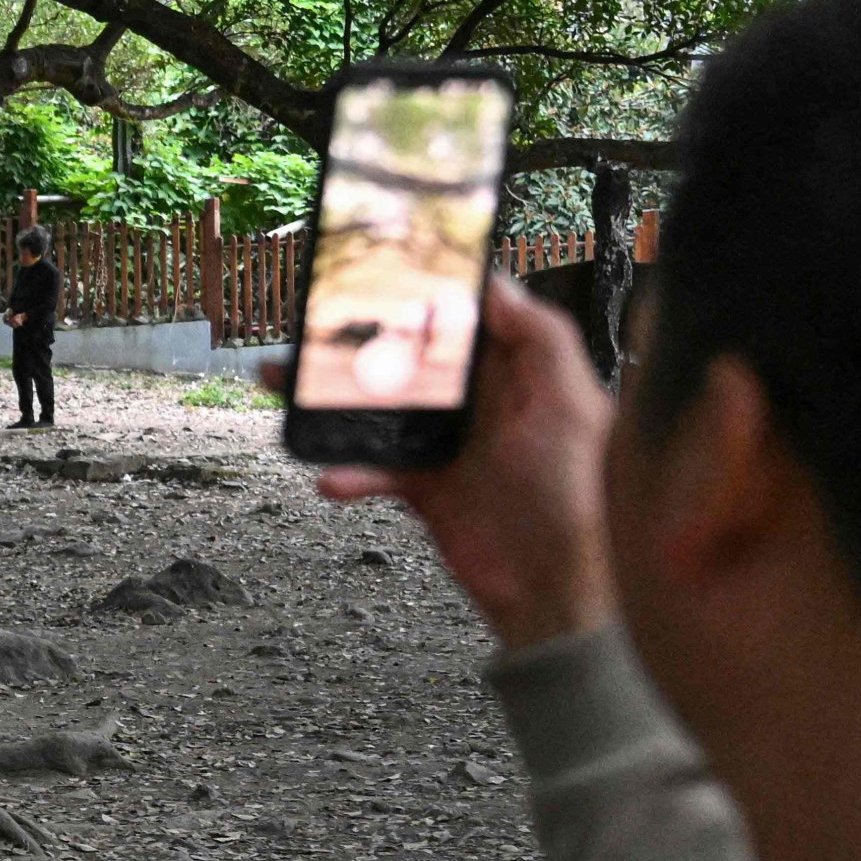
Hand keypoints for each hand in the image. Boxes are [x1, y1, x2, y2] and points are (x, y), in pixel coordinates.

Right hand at [265, 273, 614, 649]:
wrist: (555, 590)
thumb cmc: (580, 496)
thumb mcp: (572, 405)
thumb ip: (541, 338)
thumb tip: (496, 284)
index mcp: (515, 371)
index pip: (461, 318)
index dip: (420, 293)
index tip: (375, 271)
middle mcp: (478, 402)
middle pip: (405, 356)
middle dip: (355, 340)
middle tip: (307, 325)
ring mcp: (446, 445)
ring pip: (376, 407)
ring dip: (327, 399)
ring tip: (280, 385)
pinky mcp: (424, 488)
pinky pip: (373, 469)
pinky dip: (347, 472)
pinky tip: (329, 478)